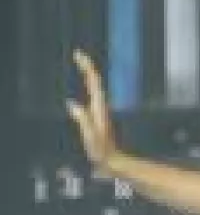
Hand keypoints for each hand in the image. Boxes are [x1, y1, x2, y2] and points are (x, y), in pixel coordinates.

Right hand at [65, 50, 118, 172]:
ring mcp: (100, 109)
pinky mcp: (98, 115)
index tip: (78, 55)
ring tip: (79, 63)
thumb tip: (72, 104)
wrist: (113, 161)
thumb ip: (83, 120)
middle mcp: (101, 105)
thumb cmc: (102, 151)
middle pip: (95, 80)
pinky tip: (83, 85)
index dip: (87, 67)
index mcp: (99, 107)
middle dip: (87, 66)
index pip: (94, 82)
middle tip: (77, 54)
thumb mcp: (90, 136)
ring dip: (88, 73)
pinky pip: (93, 93)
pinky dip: (88, 84)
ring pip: (95, 86)